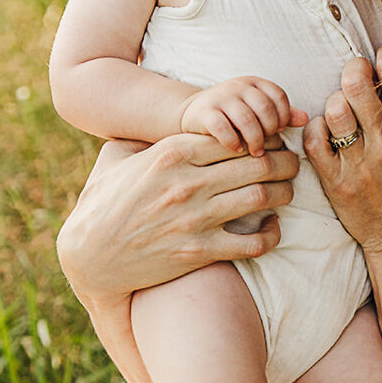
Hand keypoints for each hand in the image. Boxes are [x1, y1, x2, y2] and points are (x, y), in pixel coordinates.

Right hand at [56, 133, 299, 302]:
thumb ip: (140, 138)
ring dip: (284, 192)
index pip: (234, 135)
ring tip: (288, 190)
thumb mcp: (114, 159)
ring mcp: (194, 219)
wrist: (89, 258)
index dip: (261, 137)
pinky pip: (252, 242)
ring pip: (261, 197)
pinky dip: (272, 235)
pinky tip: (274, 228)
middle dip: (283, 161)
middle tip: (292, 163)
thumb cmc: (101, 204)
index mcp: (170, 154)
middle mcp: (186, 183)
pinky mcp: (198, 252)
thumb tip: (154, 124)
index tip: (270, 142)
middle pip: (257, 163)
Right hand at [179, 78, 307, 155]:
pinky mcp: (204, 112)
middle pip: (265, 108)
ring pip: (246, 118)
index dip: (282, 116)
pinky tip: (236, 150)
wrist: (193, 113)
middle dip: (269, 130)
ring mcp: (220, 97)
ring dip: (254, 139)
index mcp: (254, 83)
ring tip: (255, 153)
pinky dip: (232, 141)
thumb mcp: (256, 109)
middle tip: (267, 147)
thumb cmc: (232, 115)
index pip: (278, 96)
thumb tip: (306, 119)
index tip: (278, 132)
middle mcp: (238, 86)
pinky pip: (222, 127)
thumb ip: (281, 113)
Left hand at [303, 44, 381, 266]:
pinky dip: (316, 129)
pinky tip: (326, 133)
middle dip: (353, 70)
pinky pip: (313, 141)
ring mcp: (360, 165)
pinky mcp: (336, 183)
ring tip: (342, 109)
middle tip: (354, 76)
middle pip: (356, 84)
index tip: (381, 58)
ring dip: (335, 102)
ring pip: (333, 109)